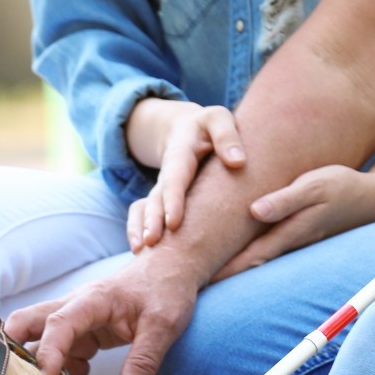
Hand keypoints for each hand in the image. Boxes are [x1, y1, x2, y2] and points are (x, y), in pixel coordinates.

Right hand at [6, 254, 203, 374]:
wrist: (170, 271)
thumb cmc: (165, 289)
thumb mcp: (163, 325)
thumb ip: (145, 360)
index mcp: (92, 300)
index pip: (58, 323)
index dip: (48, 351)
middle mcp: (74, 309)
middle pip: (27, 325)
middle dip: (16, 354)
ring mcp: (75, 324)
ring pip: (47, 354)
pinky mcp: (82, 338)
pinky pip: (68, 365)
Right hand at [125, 102, 245, 251]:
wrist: (188, 130)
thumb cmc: (209, 127)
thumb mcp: (218, 119)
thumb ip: (227, 135)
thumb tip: (238, 162)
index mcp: (180, 155)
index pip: (175, 178)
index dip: (173, 200)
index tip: (174, 223)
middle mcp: (166, 175)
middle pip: (156, 198)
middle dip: (152, 220)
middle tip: (151, 242)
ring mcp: (161, 190)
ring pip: (145, 209)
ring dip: (140, 229)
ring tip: (141, 253)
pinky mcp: (161, 202)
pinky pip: (143, 215)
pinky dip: (137, 232)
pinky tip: (141, 255)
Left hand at [212, 165, 374, 280]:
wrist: (371, 198)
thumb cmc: (341, 186)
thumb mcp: (315, 185)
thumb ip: (285, 200)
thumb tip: (255, 211)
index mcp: (288, 233)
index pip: (249, 257)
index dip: (223, 270)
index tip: (196, 279)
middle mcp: (287, 243)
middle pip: (247, 264)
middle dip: (219, 274)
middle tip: (187, 284)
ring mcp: (291, 243)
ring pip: (254, 259)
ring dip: (230, 267)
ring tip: (200, 273)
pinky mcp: (293, 237)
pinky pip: (264, 249)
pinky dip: (245, 255)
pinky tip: (228, 256)